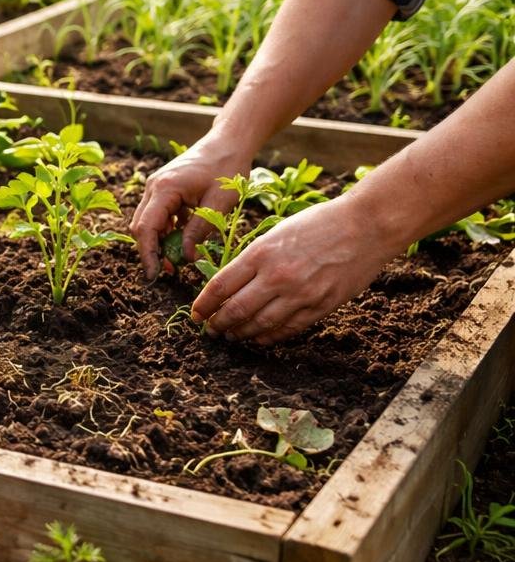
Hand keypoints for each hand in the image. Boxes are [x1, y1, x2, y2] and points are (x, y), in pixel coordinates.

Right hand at [129, 137, 251, 279]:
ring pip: (148, 222)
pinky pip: (158, 215)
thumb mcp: (218, 204)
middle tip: (171, 270)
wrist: (228, 142)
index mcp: (164, 189)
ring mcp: (156, 187)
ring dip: (160, 241)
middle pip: (141, 227)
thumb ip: (199, 231)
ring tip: (179, 257)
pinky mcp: (163, 189)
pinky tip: (184, 237)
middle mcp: (153, 187)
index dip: (148, 254)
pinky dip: (167, 230)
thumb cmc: (227, 168)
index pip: (146, 228)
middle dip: (152, 251)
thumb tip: (186, 258)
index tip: (155, 275)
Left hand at [190, 195, 397, 344]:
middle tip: (210, 330)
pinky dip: (270, 336)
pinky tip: (260, 338)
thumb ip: (254, 259)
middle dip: (218, 324)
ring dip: (242, 333)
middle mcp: (277, 276)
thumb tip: (230, 285)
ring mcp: (300, 294)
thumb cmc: (319, 223)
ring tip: (233, 335)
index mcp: (261, 253)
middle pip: (236, 310)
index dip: (204, 304)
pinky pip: (288, 329)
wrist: (366, 225)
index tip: (196, 314)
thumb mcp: (276, 232)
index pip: (220, 286)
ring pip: (260, 324)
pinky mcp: (321, 305)